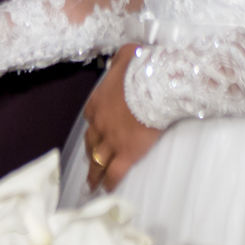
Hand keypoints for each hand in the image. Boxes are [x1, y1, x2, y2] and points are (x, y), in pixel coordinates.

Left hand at [82, 45, 161, 191]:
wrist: (154, 87)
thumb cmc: (142, 70)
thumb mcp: (127, 56)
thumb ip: (122, 59)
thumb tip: (125, 55)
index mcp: (98, 102)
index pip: (90, 116)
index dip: (94, 124)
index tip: (96, 129)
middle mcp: (100, 123)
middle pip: (91, 141)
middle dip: (91, 151)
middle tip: (91, 160)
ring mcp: (112, 140)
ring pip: (98, 160)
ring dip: (94, 172)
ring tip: (92, 183)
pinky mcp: (127, 153)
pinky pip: (114, 172)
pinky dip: (109, 182)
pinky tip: (107, 189)